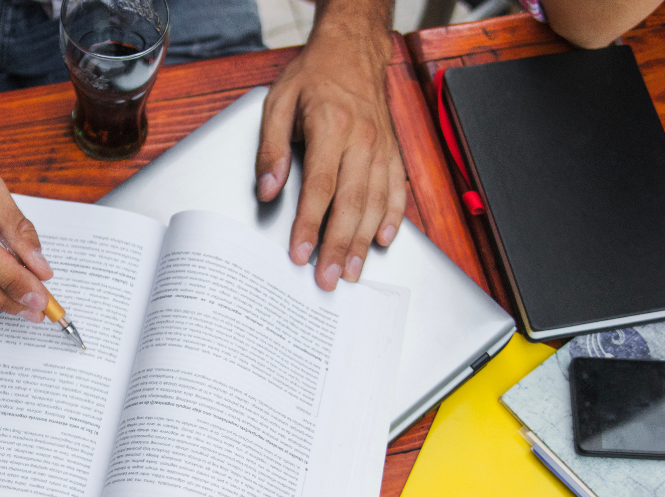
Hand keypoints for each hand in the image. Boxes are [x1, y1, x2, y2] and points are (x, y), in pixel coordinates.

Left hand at [256, 0, 405, 290]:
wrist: (353, 50)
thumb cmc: (314, 76)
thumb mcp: (277, 103)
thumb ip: (271, 149)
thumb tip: (267, 189)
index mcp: (330, 127)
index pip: (320, 186)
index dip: (309, 224)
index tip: (300, 253)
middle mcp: (361, 140)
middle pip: (352, 203)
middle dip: (340, 246)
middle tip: (329, 278)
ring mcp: (381, 148)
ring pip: (376, 203)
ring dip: (364, 242)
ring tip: (353, 272)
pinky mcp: (392, 152)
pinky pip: (396, 190)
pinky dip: (392, 218)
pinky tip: (383, 241)